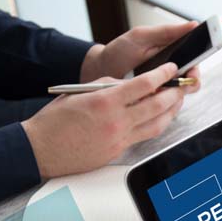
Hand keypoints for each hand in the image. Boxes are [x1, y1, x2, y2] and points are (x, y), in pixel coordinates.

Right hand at [22, 63, 183, 178]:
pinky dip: (157, 125)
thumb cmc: (55, 121)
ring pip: (157, 124)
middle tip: (181, 86)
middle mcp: (116, 121)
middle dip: (175, 94)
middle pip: (158, 105)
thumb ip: (108, 86)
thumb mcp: (80, 92)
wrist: (41, 149)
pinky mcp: (119, 151)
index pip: (144, 85)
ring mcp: (119, 138)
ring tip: (176, 102)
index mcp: (105, 101)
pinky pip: (145, 137)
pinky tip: (160, 119)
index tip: (171, 69)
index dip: (162, 75)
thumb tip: (131, 84)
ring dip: (172, 112)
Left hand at [80, 22, 200, 93]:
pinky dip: (164, 105)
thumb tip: (192, 25)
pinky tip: (154, 99)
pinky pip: (167, 107)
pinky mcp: (155, 103)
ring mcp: (163, 89)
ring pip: (182, 95)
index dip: (197, 66)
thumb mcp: (141, 37)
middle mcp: (171, 74)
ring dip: (176, 94)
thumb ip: (166, 32)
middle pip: (192, 80)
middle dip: (190, 82)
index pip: (195, 61)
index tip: (193, 69)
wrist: (99, 71)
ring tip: (163, 89)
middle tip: (182, 81)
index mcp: (173, 55)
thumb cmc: (119, 52)